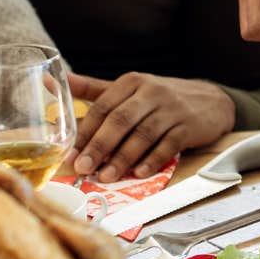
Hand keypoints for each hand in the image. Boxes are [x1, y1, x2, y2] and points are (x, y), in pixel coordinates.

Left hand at [68, 72, 236, 181]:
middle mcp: (150, 92)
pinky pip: (168, 145)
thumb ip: (91, 89)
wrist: (210, 100)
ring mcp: (171, 109)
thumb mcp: (128, 89)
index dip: (85, 131)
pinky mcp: (188, 126)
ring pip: (142, 134)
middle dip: (99, 146)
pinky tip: (138, 174)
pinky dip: (152, 160)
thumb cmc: (161, 98)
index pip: (103, 107)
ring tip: (106, 177)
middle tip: (83, 167)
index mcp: (131, 82)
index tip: (70, 153)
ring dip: (122, 158)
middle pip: (120, 120)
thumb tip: (50, 81)